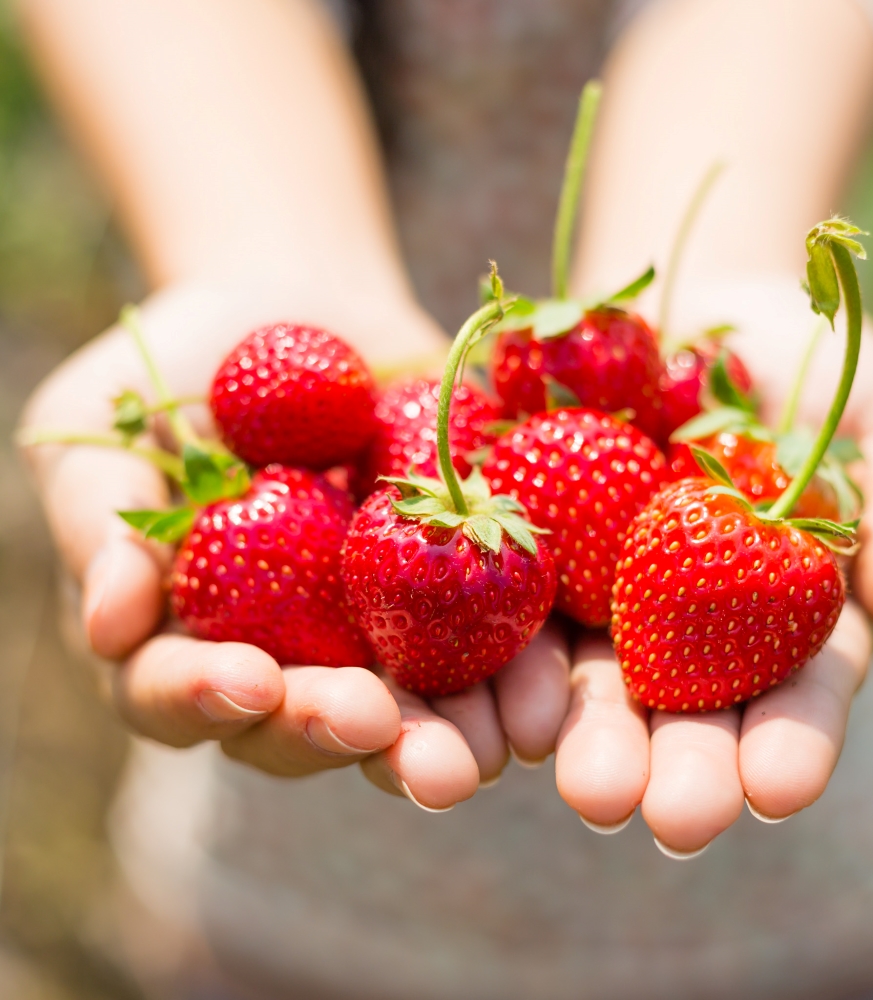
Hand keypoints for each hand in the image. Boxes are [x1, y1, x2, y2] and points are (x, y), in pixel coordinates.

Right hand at [19, 281, 571, 806]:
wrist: (308, 314)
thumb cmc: (185, 370)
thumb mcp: (110, 427)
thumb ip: (105, 525)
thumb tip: (110, 626)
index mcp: (193, 635)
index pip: (182, 694)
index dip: (207, 698)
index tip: (249, 679)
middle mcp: (292, 657)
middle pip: (308, 724)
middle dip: (342, 733)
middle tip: (376, 731)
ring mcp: (381, 633)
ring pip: (411, 711)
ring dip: (444, 738)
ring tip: (482, 749)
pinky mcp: (462, 591)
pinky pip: (497, 642)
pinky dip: (522, 671)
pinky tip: (547, 694)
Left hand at [552, 274, 872, 850]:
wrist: (702, 309)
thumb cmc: (815, 375)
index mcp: (784, 620)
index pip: (794, 696)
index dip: (789, 744)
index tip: (778, 788)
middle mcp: (691, 629)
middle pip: (686, 712)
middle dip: (680, 769)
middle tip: (672, 819)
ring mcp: (608, 596)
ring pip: (592, 681)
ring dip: (587, 738)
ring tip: (586, 787)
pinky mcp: (538, 553)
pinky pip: (517, 606)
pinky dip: (510, 654)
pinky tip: (507, 699)